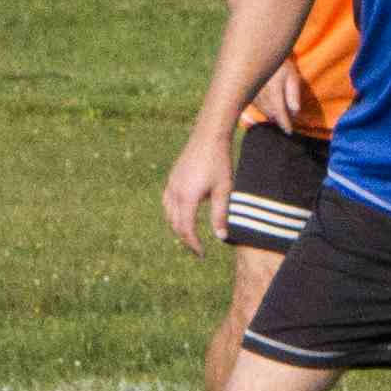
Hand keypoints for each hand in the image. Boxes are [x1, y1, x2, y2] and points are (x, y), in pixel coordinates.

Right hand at [163, 133, 231, 254]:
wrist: (208, 136)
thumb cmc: (219, 162)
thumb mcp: (224, 190)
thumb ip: (220, 215)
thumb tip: (221, 237)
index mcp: (187, 197)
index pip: (186, 229)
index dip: (193, 244)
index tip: (202, 254)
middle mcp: (175, 192)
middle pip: (175, 224)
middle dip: (185, 238)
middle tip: (197, 249)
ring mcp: (171, 184)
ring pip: (169, 213)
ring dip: (178, 227)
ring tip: (189, 235)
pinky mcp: (172, 178)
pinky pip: (167, 202)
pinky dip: (173, 213)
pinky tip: (181, 214)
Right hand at [247, 63, 315, 134]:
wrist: (260, 55)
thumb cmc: (280, 65)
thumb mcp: (292, 76)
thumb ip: (293, 94)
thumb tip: (295, 111)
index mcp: (274, 90)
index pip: (279, 112)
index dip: (284, 123)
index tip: (289, 132)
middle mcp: (261, 94)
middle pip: (271, 114)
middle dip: (279, 119)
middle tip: (287, 121)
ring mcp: (253, 94)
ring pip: (263, 111)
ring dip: (272, 115)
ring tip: (279, 113)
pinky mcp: (248, 94)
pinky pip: (257, 106)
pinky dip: (264, 109)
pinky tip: (269, 105)